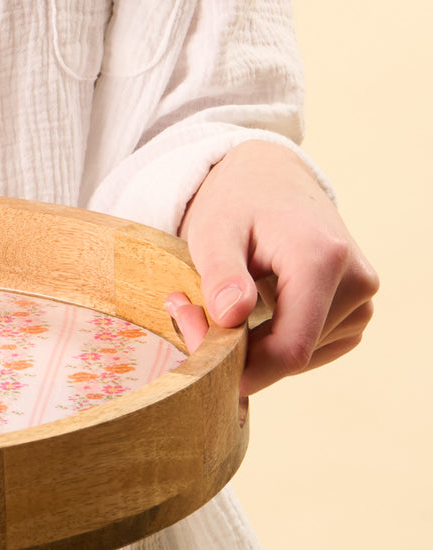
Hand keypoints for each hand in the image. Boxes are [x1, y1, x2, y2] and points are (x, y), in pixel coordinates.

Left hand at [168, 140, 377, 395]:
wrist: (272, 179)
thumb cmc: (237, 203)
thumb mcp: (215, 230)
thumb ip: (221, 272)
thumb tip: (232, 318)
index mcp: (322, 259)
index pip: (289, 349)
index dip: (242, 369)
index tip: (197, 352)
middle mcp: (356, 282)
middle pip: (292, 355)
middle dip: (236, 351)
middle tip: (187, 313)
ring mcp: (363, 300)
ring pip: (299, 357)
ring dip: (252, 347)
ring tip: (214, 303)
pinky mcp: (357, 312)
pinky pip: (309, 349)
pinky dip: (272, 341)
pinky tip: (248, 310)